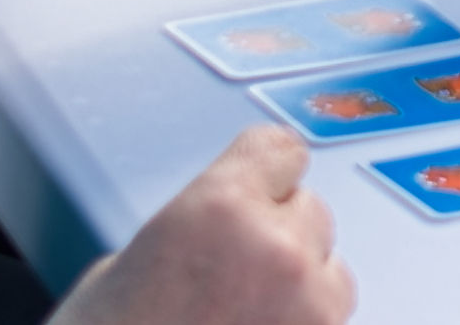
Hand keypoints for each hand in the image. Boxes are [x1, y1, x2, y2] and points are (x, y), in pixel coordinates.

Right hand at [59, 126, 350, 324]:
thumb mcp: (127, 266)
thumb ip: (195, 228)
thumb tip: (222, 231)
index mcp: (219, 210)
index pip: (280, 150)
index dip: (264, 174)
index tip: (262, 184)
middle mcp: (274, 252)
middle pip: (310, 213)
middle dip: (277, 240)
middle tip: (231, 280)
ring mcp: (306, 311)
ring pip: (332, 275)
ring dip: (301, 292)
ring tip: (242, 322)